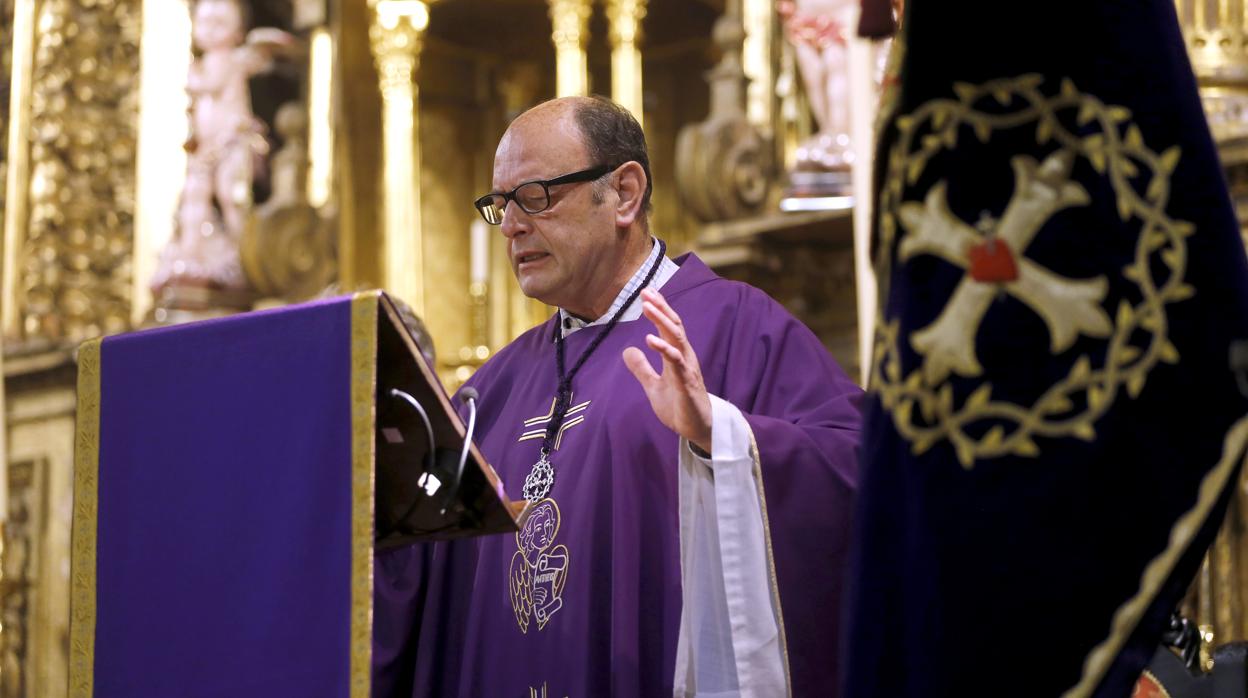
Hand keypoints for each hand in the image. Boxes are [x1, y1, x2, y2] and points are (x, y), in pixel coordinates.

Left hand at [623, 288, 712, 452]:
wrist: (697, 429)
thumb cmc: (679, 406)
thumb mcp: (653, 386)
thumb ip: (642, 368)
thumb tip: (628, 350)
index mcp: (677, 356)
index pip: (668, 327)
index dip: (659, 309)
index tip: (647, 292)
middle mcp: (684, 357)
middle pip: (674, 326)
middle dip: (661, 308)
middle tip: (646, 291)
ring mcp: (687, 368)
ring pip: (676, 338)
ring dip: (662, 321)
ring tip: (647, 307)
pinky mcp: (687, 383)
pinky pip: (676, 362)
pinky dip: (664, 349)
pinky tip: (650, 339)